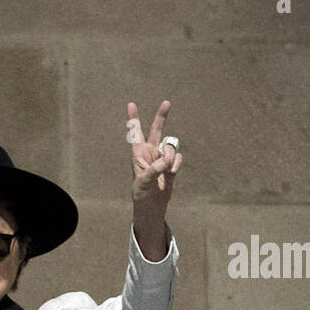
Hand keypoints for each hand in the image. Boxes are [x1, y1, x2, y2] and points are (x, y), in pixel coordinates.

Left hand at [127, 99, 180, 256]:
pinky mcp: (171, 164)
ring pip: (171, 146)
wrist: (152, 206)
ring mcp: (161, 157)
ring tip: (166, 170)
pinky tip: (171, 173)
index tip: (131, 104)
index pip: (135, 133)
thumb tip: (167, 160)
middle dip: (161, 116)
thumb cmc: (142, 195)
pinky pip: (178, 157)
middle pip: (156, 130)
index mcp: (138, 154)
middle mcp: (150, 152)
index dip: (134, 119)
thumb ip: (155, 169)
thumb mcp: (144, 182)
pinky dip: (176, 164)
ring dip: (170, 156)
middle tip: (166, 102)